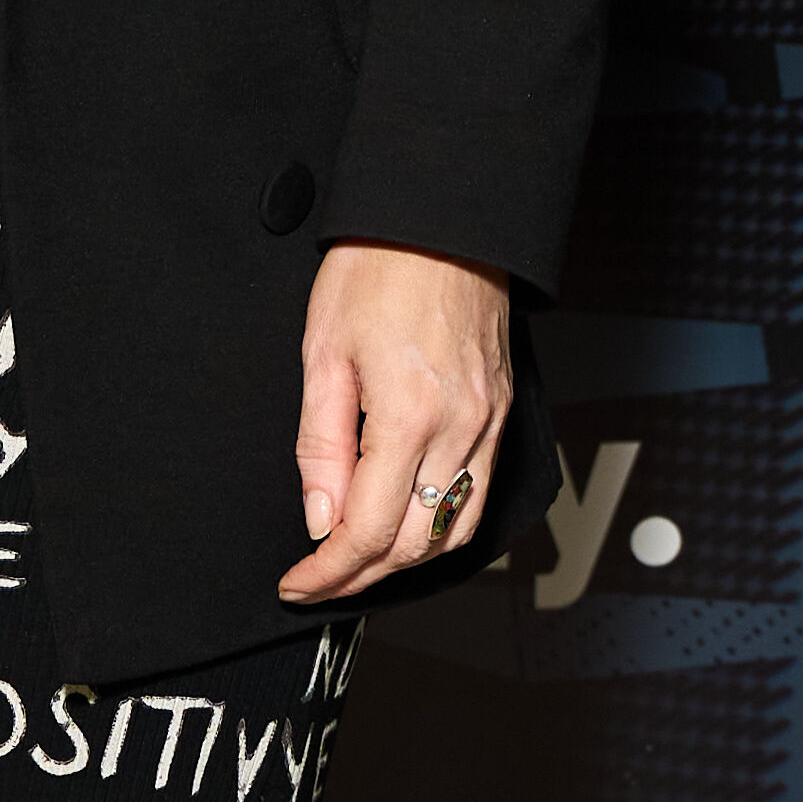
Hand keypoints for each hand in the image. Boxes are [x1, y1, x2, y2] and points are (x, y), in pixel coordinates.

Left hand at [282, 241, 511, 606]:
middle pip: (415, 545)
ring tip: (357, 560)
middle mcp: (460, 429)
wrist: (442, 219)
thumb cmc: (379, 268)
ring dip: (404, 558)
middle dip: (361, 575)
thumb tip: (321, 517)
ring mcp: (489, 423)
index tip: (300, 582)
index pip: (369, 531)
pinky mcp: (502, 413)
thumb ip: (321, 446)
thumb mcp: (322, 354)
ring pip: (454, 530)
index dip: (329, 570)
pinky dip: (442, 525)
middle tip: (319, 578)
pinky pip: (477, 494)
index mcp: (409, 416)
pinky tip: (407, 522)